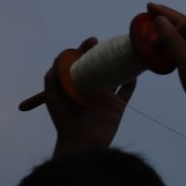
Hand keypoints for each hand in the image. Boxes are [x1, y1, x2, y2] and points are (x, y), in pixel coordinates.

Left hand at [43, 37, 136, 152]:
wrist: (82, 144)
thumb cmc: (64, 121)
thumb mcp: (53, 97)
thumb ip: (53, 77)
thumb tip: (61, 56)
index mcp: (75, 86)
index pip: (80, 63)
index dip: (84, 50)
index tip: (90, 41)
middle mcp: (90, 90)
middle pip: (98, 66)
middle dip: (101, 53)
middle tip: (105, 44)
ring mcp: (105, 98)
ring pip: (114, 76)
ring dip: (118, 64)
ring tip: (122, 53)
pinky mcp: (117, 107)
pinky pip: (126, 91)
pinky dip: (131, 81)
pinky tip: (132, 71)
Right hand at [147, 2, 185, 121]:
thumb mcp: (185, 57)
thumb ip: (172, 38)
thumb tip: (160, 19)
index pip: (181, 20)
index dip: (164, 12)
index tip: (149, 6)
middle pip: (180, 28)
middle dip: (163, 22)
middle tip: (147, 16)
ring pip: (178, 42)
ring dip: (164, 36)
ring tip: (149, 33)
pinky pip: (177, 53)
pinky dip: (167, 49)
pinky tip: (158, 51)